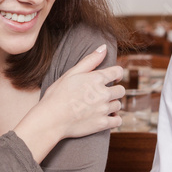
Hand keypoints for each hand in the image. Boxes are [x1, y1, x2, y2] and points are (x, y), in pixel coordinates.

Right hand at [15, 44, 125, 160]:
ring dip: (112, 105)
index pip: (118, 72)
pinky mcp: (103, 124)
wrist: (50, 119)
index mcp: (96, 79)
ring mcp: (104, 109)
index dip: (117, 74)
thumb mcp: (71, 74)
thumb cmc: (57, 95)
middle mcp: (103, 93)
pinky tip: (106, 117)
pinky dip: (114, 119)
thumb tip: (104, 47)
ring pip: (118, 105)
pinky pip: (118, 121)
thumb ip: (90, 60)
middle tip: (103, 94)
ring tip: (100, 106)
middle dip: (114, 91)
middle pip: (121, 90)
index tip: (113, 78)